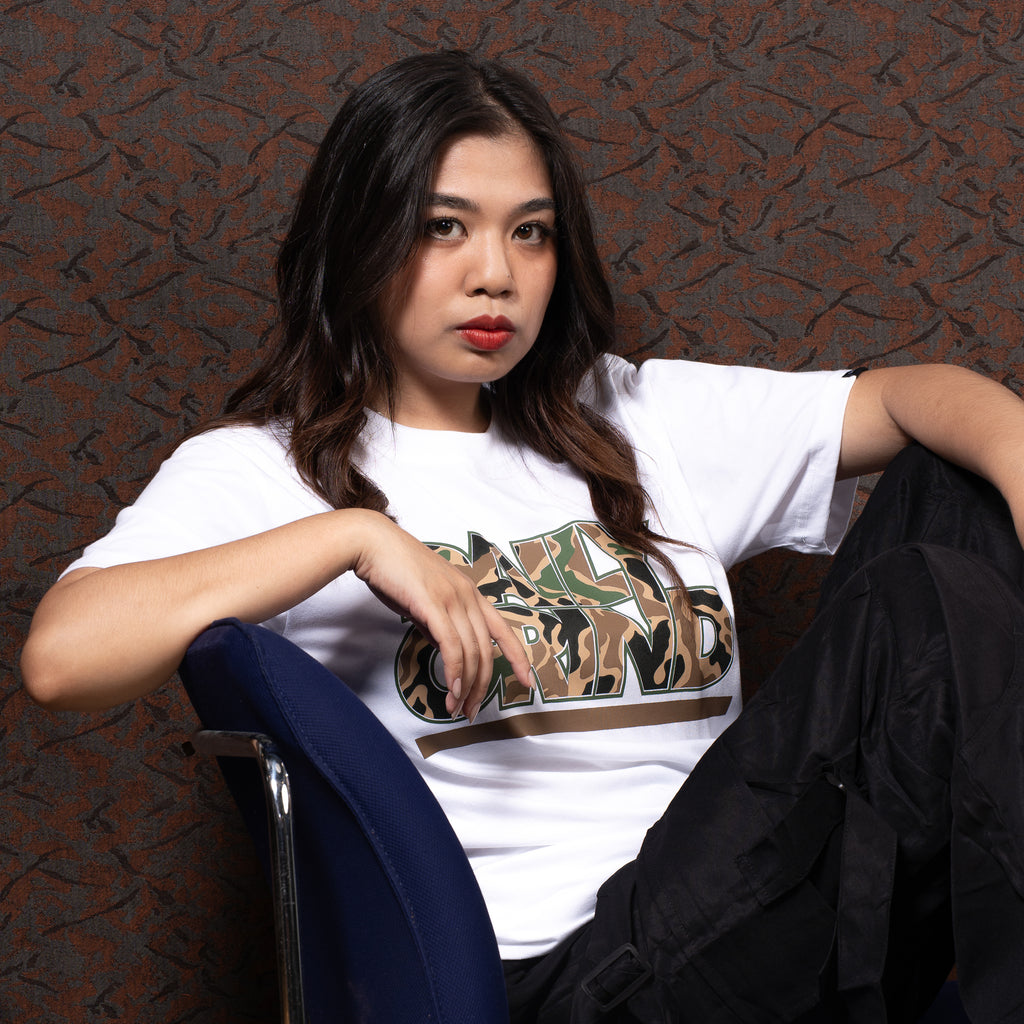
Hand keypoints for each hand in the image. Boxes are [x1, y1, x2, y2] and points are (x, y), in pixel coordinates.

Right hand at [347, 510, 531, 721]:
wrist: (373, 544)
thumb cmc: (394, 570)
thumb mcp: (425, 600)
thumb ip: (438, 623)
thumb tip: (444, 648)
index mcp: (470, 593)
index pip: (504, 630)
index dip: (519, 658)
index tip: (526, 682)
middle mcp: (468, 595)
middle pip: (487, 649)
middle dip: (483, 685)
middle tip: (472, 710)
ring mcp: (453, 599)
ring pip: (472, 651)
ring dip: (467, 686)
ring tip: (458, 707)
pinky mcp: (433, 605)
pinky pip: (452, 646)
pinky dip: (455, 671)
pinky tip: (453, 689)